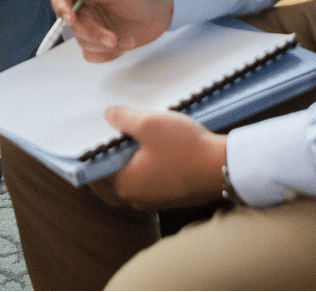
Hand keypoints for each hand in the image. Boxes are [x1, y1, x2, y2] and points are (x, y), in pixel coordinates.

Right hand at [49, 0, 173, 60]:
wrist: (166, 10)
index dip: (61, 7)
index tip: (71, 20)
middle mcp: (86, 4)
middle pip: (73, 24)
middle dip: (92, 33)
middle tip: (112, 39)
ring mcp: (93, 23)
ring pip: (82, 41)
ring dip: (104, 45)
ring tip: (127, 39)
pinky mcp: (100, 40)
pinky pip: (93, 54)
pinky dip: (108, 54)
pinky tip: (125, 44)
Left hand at [102, 107, 228, 210]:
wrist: (224, 167)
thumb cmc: (185, 148)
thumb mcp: (149, 124)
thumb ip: (123, 119)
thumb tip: (108, 115)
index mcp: (124, 185)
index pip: (94, 172)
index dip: (91, 154)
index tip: (92, 138)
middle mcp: (136, 199)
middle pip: (112, 177)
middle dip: (110, 158)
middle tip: (112, 137)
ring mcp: (155, 200)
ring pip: (132, 180)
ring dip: (130, 163)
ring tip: (135, 139)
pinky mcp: (172, 197)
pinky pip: (150, 182)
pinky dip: (147, 168)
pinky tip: (156, 149)